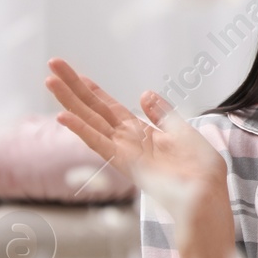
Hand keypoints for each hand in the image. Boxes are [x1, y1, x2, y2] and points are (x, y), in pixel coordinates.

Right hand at [44, 57, 227, 240]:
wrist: (207, 194)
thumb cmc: (199, 169)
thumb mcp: (183, 131)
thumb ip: (162, 114)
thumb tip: (144, 93)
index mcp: (141, 133)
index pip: (110, 107)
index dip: (93, 90)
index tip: (75, 73)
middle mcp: (126, 141)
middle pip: (94, 108)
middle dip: (73, 87)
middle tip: (52, 63)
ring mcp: (122, 152)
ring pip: (90, 121)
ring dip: (69, 101)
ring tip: (49, 80)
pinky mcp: (124, 163)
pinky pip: (98, 143)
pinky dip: (81, 130)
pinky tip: (63, 116)